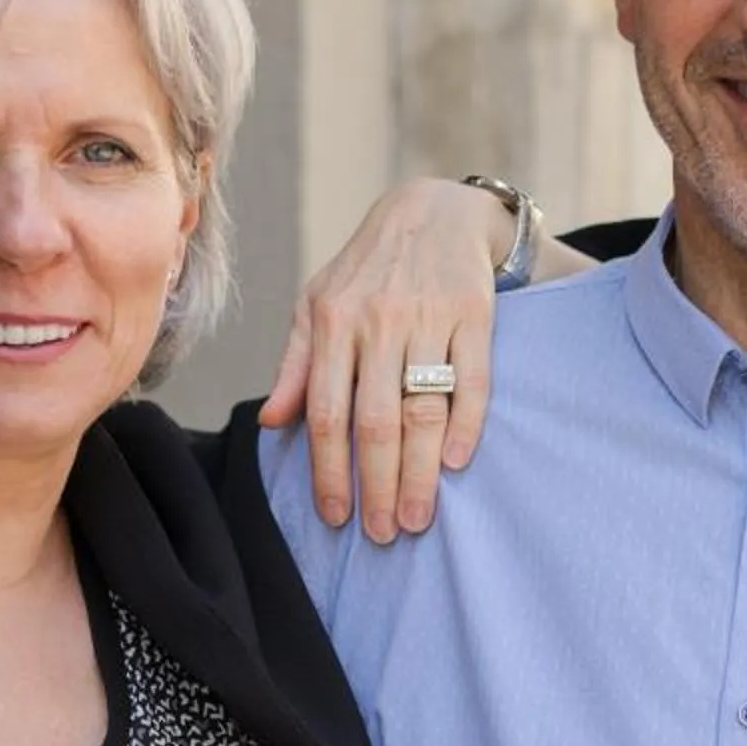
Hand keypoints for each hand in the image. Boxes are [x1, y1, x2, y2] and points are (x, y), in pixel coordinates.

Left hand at [261, 178, 508, 541]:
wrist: (435, 211)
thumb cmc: (367, 270)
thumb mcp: (317, 305)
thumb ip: (296, 365)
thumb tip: (272, 423)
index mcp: (332, 322)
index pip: (328, 413)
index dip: (330, 471)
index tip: (338, 517)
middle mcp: (378, 321)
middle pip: (376, 421)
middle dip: (378, 486)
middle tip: (385, 534)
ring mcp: (428, 317)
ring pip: (422, 409)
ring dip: (421, 472)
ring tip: (419, 517)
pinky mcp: (473, 314)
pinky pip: (472, 379)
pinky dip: (466, 425)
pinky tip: (457, 464)